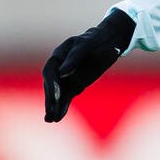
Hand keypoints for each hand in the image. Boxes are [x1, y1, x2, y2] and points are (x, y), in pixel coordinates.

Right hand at [42, 8, 136, 122]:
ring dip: (54, 107)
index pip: (50, 71)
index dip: (52, 84)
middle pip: (51, 85)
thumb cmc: (97, 40)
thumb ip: (74, 58)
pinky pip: (66, 98)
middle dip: (51, 99)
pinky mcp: (75, 86)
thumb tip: (61, 73)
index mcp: (59, 55)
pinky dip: (62, 108)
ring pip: (58, 94)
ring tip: (50, 119)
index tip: (56, 96)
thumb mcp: (86, 46)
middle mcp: (60, 67)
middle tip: (51, 111)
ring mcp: (67, 78)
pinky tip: (57, 118)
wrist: (109, 42)